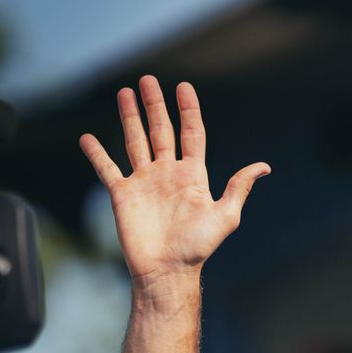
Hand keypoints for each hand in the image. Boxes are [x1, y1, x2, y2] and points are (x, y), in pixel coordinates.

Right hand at [78, 75, 269, 286]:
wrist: (167, 271)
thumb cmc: (197, 248)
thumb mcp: (225, 216)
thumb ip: (239, 187)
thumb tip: (264, 166)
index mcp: (192, 175)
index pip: (191, 133)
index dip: (188, 109)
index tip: (184, 86)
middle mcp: (167, 173)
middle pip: (161, 130)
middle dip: (155, 105)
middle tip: (148, 81)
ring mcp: (144, 182)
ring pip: (135, 141)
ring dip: (129, 117)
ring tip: (124, 92)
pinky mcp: (122, 195)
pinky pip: (107, 168)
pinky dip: (97, 153)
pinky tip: (87, 137)